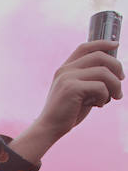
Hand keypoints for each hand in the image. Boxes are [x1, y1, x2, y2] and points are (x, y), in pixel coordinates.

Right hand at [10, 40, 122, 163]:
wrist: (50, 127)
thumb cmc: (67, 112)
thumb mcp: (80, 91)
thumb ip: (91, 79)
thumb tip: (115, 72)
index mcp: (65, 69)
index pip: (85, 47)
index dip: (102, 44)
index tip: (116, 45)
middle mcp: (65, 70)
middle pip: (100, 57)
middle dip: (116, 67)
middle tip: (121, 80)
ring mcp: (68, 78)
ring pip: (104, 73)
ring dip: (115, 86)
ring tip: (114, 97)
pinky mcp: (72, 88)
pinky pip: (101, 87)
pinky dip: (105, 97)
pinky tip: (99, 105)